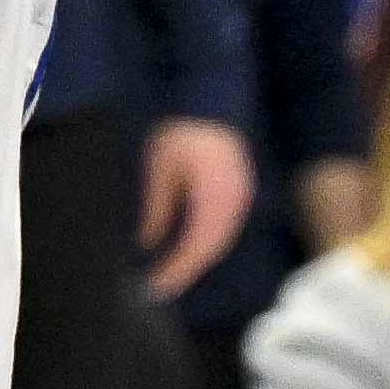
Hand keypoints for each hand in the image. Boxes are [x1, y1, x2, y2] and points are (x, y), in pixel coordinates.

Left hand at [136, 114, 256, 297]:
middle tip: (161, 287)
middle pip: (211, 248)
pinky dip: (208, 243)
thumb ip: (157, 208)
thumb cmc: (181, 131)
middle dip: (186, 270)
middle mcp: (233, 202)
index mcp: (213, 197)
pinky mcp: (240, 192)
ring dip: (198, 259)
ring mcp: (241, 197)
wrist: (211, 100)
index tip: (155, 286)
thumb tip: (148, 242)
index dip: (176, 270)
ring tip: (174, 273)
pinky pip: (225, 227)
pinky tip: (191, 250)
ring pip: (220, 240)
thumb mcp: (161, 169)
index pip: (195, 245)